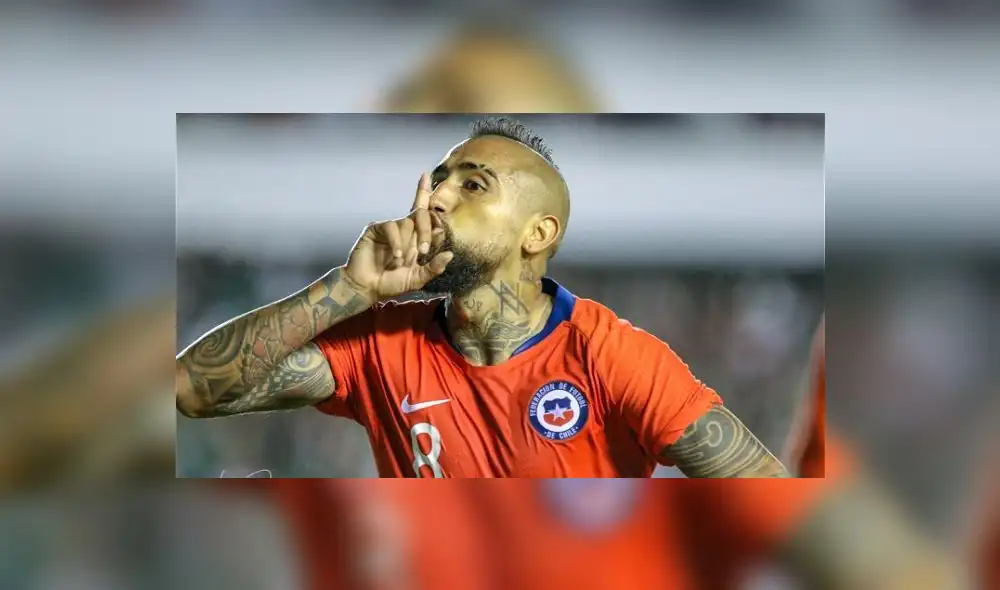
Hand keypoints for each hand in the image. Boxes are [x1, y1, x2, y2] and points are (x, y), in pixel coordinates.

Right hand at [344, 173, 452, 298]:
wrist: (367, 287)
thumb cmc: (391, 282)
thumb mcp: (417, 278)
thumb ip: (434, 268)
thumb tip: (450, 254)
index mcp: (415, 237)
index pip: (424, 211)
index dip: (424, 191)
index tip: (425, 174)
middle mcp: (404, 229)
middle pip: (420, 213)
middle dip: (426, 230)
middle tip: (423, 250)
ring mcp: (389, 228)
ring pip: (407, 223)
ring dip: (407, 244)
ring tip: (400, 261)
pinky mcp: (376, 229)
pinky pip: (392, 227)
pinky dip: (396, 243)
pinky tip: (396, 256)